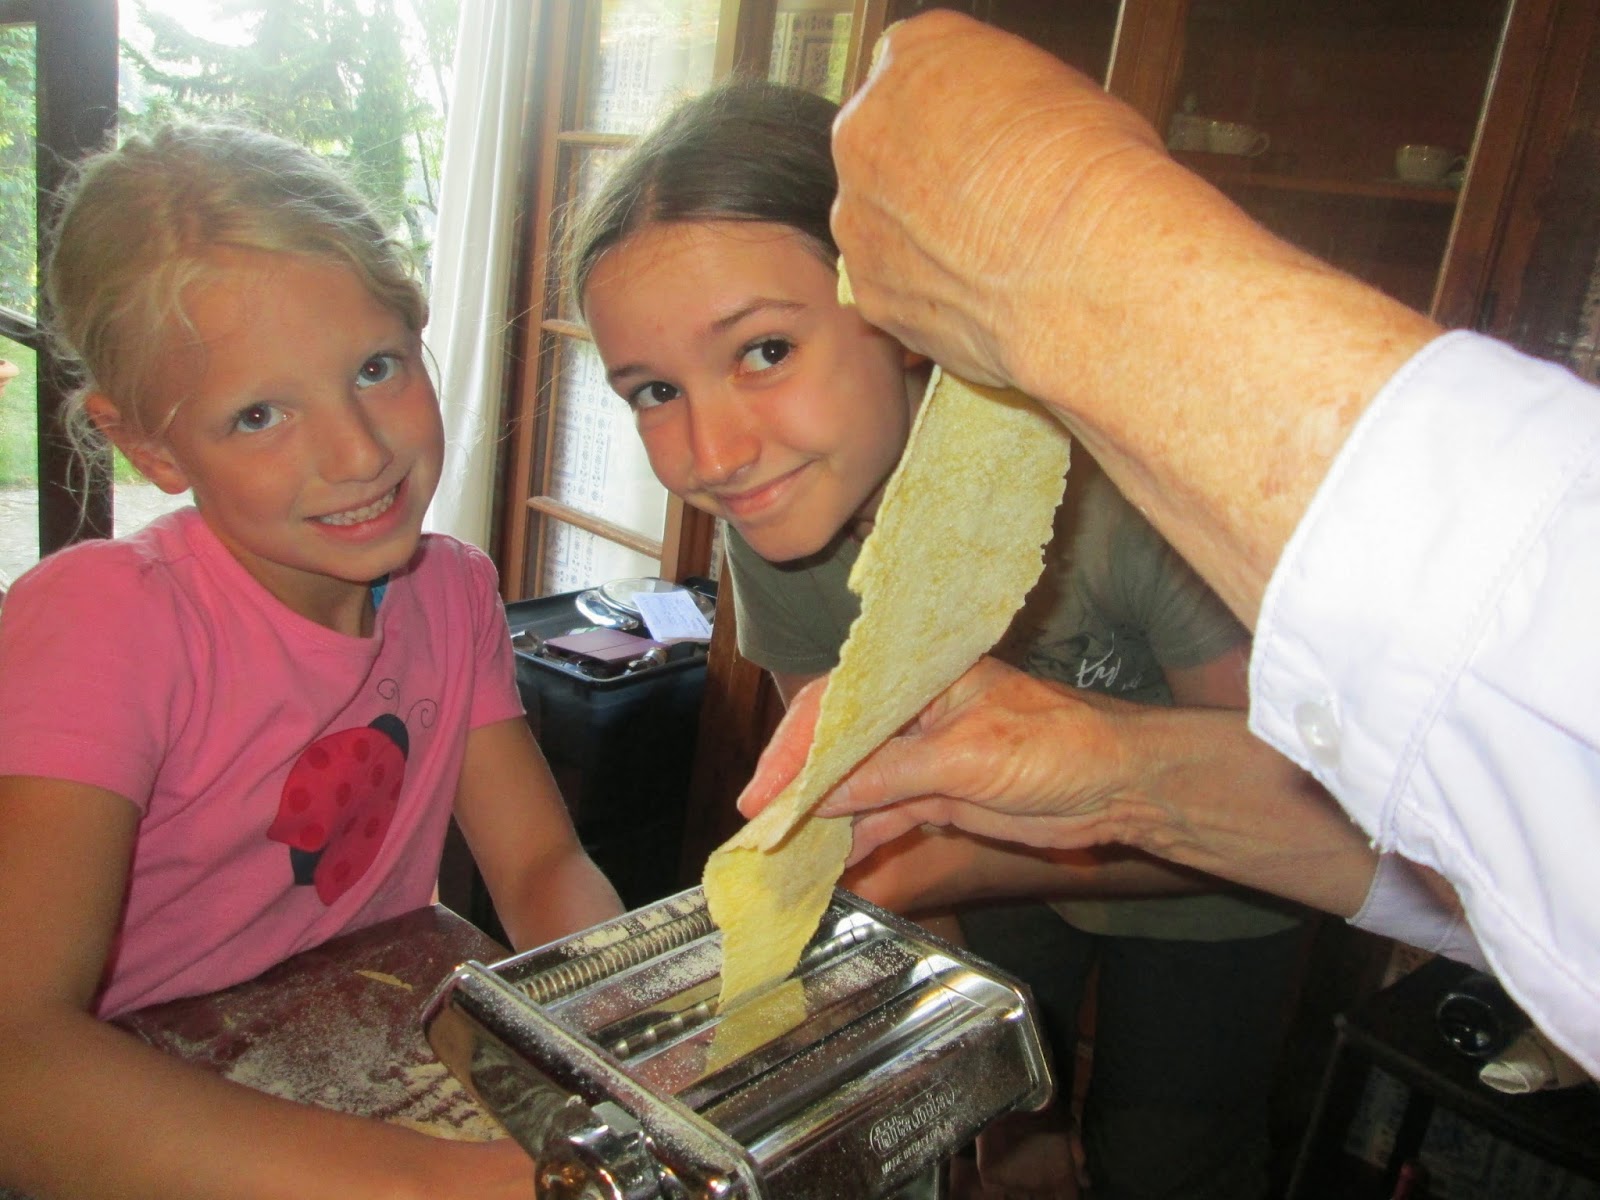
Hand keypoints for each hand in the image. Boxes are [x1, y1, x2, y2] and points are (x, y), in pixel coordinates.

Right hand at [738, 658, 1132, 864]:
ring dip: (823, 815)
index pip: (839, 703)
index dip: (796, 745)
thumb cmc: (1055, 744)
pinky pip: (884, 814)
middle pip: (839, 745)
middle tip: (758, 822)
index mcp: (919, 678)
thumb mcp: (966, 756)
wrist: (1118, 785)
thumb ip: (891, 775)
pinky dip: (858, 836)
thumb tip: (821, 796)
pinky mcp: (938, 796)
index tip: (764, 790)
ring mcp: (924, 757)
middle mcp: (913, 713)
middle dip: (798, 783)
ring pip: (857, 784)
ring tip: (782, 848)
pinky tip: (831, 860)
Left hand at [830, 10, 1167, 395]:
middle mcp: (867, 131)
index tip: (983, 142)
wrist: (1085, 266)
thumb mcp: (1058, 88)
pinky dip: (926, 295)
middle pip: (887, 151)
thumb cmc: (1088, 175)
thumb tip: (1007, 126)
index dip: (956, 117)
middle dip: (929, 176)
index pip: (916, 76)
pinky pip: (892, 288)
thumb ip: (1000, 99)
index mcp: (915, 58)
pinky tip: (978, 295)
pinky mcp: (869, 292)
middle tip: (988, 202)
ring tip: (991, 258)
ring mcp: (858, 216)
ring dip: (923, 239)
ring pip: (883, 224)